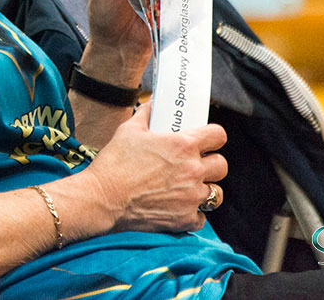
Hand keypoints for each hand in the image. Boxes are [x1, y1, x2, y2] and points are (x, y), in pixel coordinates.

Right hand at [85, 104, 227, 233]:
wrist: (102, 199)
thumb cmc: (114, 163)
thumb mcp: (129, 130)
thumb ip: (146, 114)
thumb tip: (153, 104)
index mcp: (183, 145)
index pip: (218, 135)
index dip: (214, 137)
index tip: (208, 140)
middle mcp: (192, 170)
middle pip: (221, 165)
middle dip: (212, 163)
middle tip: (197, 164)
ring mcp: (191, 197)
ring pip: (216, 193)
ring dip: (207, 189)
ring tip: (192, 188)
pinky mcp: (184, 219)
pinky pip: (201, 217)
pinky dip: (193, 213)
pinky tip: (180, 207)